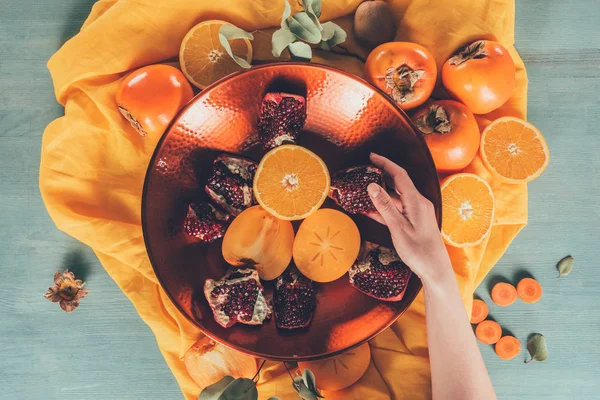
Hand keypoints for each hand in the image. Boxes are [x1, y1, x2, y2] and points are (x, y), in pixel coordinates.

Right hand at [366, 153, 452, 287]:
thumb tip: (372, 186)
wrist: (435, 270)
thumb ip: (385, 206)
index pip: (399, 175)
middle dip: (382, 176)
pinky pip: (399, 209)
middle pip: (398, 183)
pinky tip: (372, 210)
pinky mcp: (416, 221)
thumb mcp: (398, 228)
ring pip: (397, 198)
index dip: (385, 163)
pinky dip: (386, 208)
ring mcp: (418, 212)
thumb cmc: (418, 251)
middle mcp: (419, 203)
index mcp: (416, 201)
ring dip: (381, 195)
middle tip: (364, 172)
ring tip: (363, 192)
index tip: (371, 157)